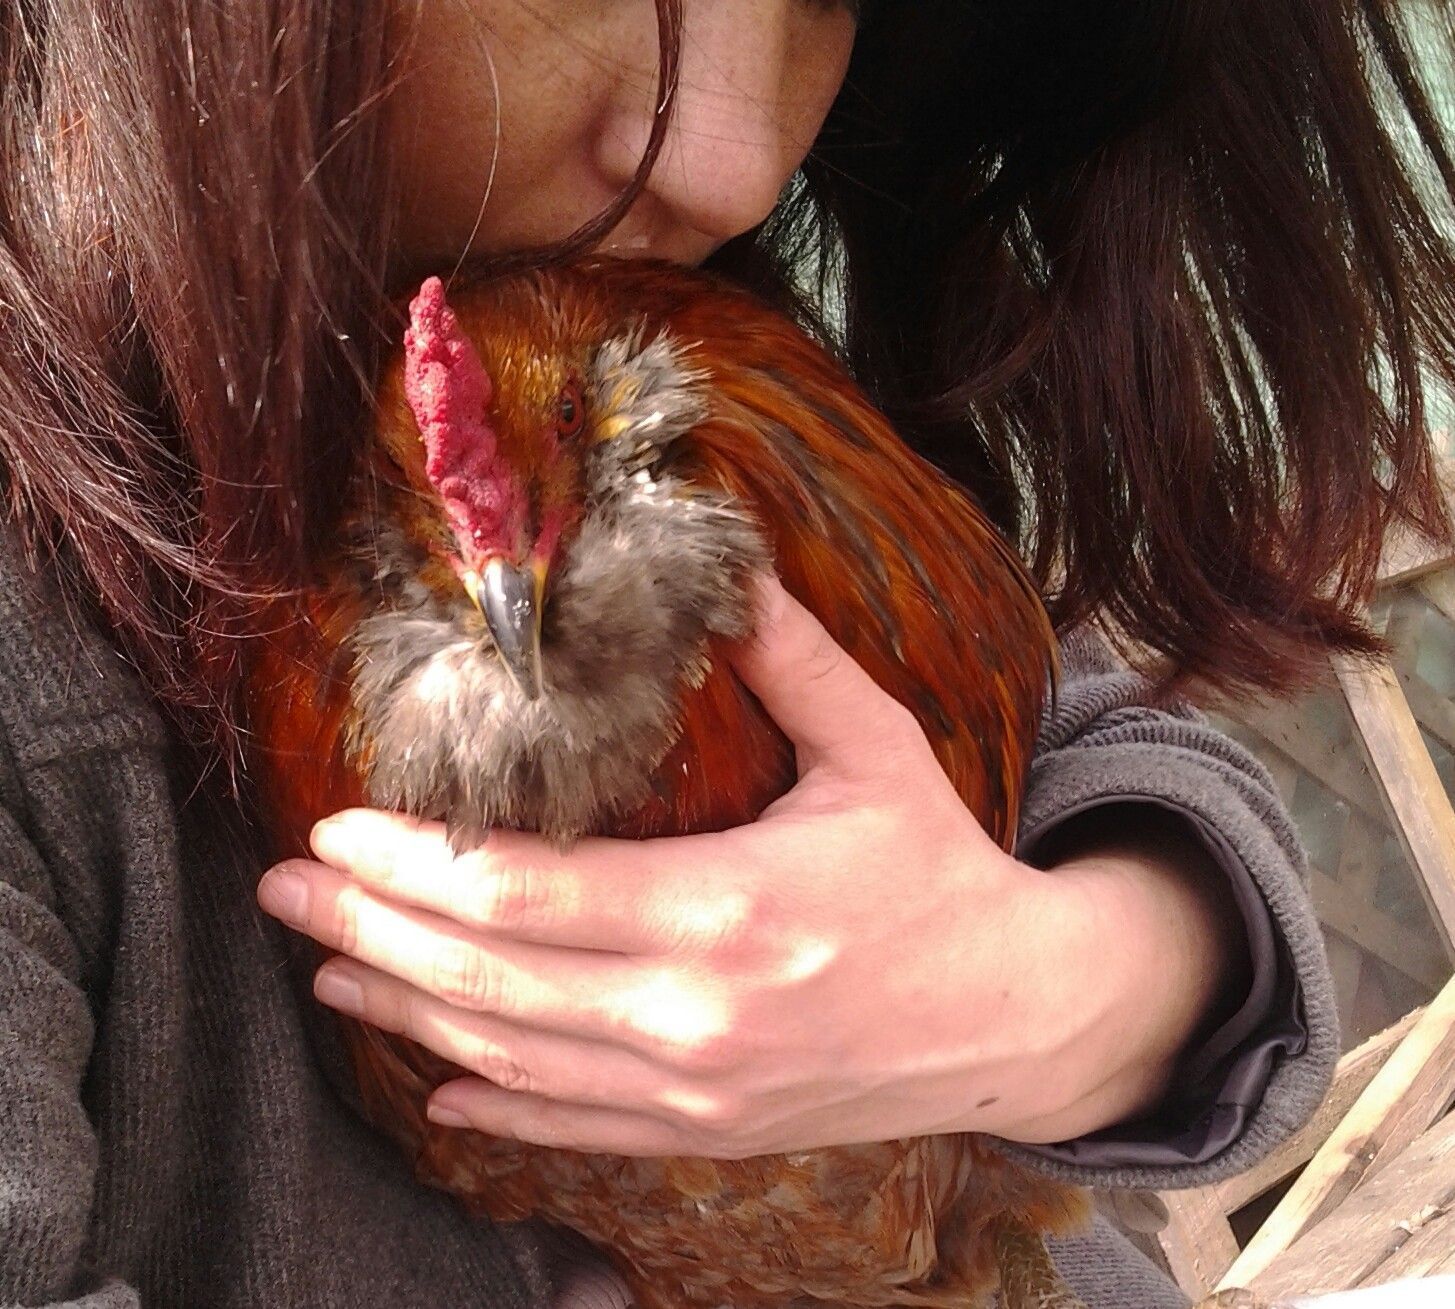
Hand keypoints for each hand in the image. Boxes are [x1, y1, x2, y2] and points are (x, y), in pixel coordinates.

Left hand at [255, 575, 1212, 1156]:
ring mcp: (695, 1085)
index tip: (335, 834)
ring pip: (511, 1059)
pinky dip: (495, 1108)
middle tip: (282, 897)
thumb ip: (790, 658)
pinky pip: (573, 1126)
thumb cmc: (939, 869)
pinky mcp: (708, 1128)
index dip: (414, 867)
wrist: (1012, 1010)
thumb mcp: (873, 748)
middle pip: (487, 979)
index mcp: (725, 907)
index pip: (522, 893)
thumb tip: (726, 563)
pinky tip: (437, 1087)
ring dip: (406, 1014)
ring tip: (328, 975)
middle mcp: (693, 1012)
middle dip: (368, 934)